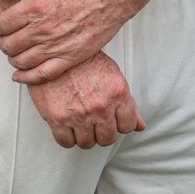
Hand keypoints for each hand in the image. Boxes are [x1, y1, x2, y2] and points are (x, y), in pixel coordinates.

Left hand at [0, 0, 150, 84]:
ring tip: (16, 52)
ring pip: (21, 61)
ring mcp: (56, 45)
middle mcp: (42, 29)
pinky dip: (28, 78)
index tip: (1, 25)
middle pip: (8, 45)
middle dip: (4, 42)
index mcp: (33, 7)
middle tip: (8, 38)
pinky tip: (20, 75)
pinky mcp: (71, 57)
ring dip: (13, 58)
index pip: (0, 25)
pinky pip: (43, 74)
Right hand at [27, 53, 142, 149]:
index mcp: (117, 93)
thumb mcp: (112, 76)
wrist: (54, 50)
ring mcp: (79, 114)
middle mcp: (100, 106)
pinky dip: (66, 137)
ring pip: (87, 143)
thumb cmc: (83, 61)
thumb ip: (127, 103)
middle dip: (102, 132)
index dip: (119, 125)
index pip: (128, 126)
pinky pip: (66, 142)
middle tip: (94, 122)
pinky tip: (66, 126)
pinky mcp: (57, 118)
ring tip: (79, 122)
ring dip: (84, 136)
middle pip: (107, 138)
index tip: (112, 120)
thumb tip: (140, 125)